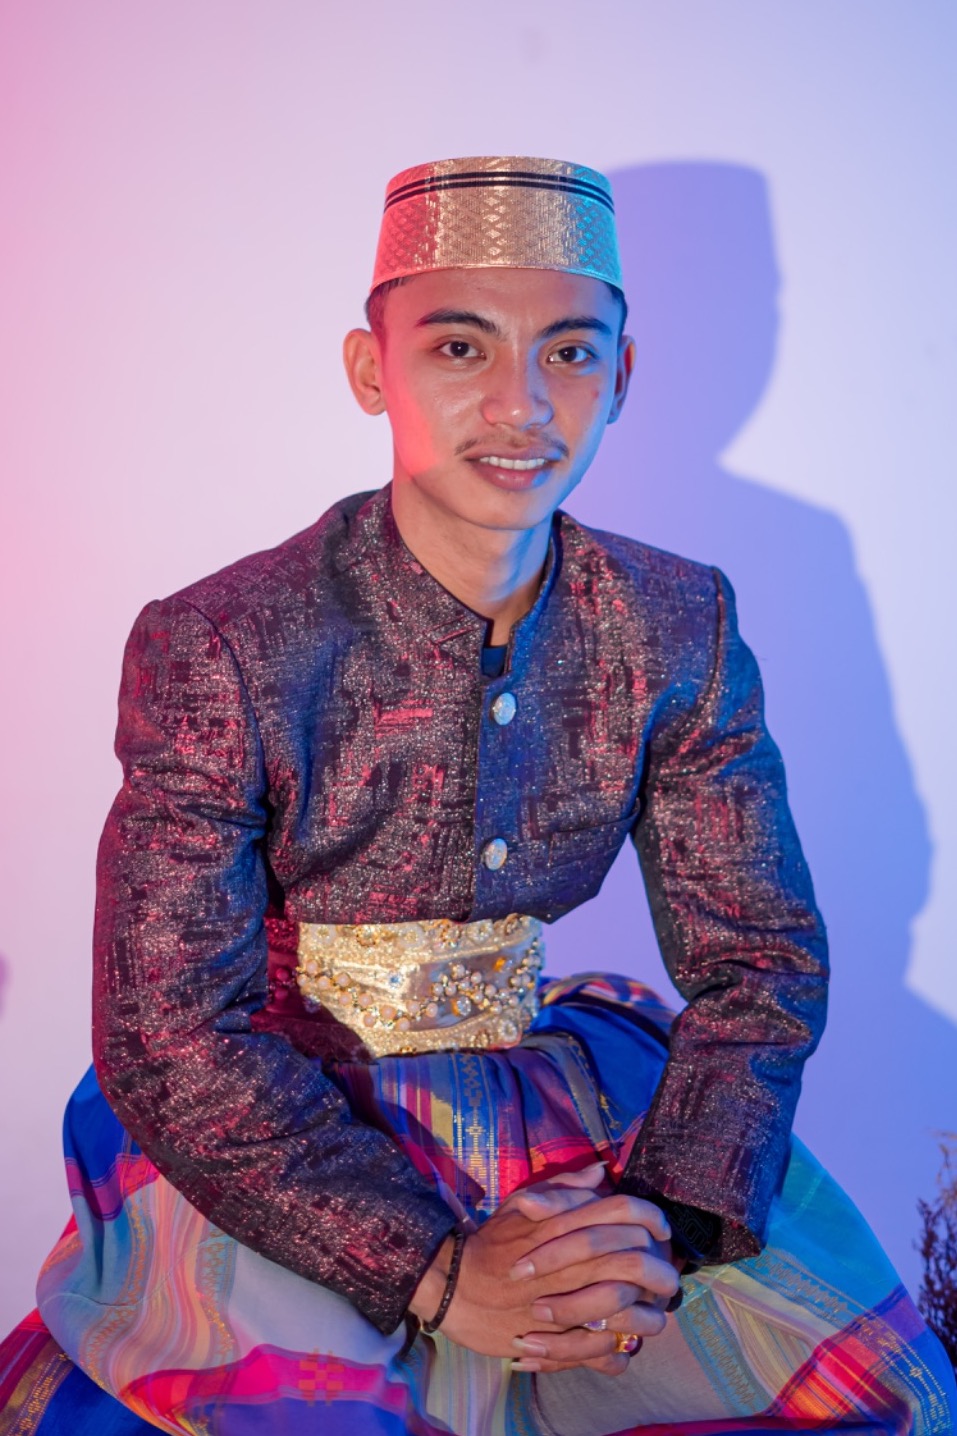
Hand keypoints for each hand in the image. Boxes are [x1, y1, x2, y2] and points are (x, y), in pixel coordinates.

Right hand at [409, 1164, 679, 1368]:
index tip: (661, 1232)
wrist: (456, 1286)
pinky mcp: (562, 1343)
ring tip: (653, 1318)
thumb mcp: (523, 1204)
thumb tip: (599, 1172)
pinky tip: (623, 1349)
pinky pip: (607, 1353)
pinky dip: (620, 1354)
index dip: (653, 1221)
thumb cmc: (492, 1243)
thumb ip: (565, 1189)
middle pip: (642, 1265)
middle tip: (668, 1280)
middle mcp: (579, 1265)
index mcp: (573, 1227)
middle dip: (663, 1274)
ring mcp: (574, 1306)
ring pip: (633, 1315)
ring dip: (650, 1319)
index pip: (630, 1215)